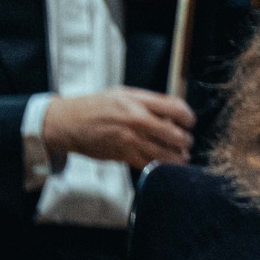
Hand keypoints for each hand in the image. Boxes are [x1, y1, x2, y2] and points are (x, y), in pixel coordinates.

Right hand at [41, 87, 194, 169]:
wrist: (69, 123)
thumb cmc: (97, 106)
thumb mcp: (124, 93)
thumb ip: (148, 101)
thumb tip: (171, 110)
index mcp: (139, 102)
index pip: (175, 108)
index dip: (188, 117)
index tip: (191, 122)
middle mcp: (136, 120)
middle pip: (173, 134)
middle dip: (185, 140)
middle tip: (188, 142)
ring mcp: (129, 139)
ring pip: (162, 153)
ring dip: (177, 157)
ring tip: (183, 157)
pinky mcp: (121, 155)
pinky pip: (146, 163)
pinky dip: (159, 166)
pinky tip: (166, 165)